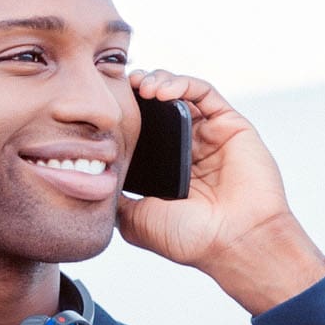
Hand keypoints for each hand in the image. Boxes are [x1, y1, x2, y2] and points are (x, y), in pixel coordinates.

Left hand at [116, 68, 324, 313]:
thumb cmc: (191, 239)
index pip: (143, 132)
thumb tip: (89, 181)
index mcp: (168, 171)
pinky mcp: (231, 125)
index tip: (103, 110)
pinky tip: (162, 92)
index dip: (124, 117)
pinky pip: (204, 92)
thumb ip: (115, 197)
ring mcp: (210, 136)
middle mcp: (189, 150)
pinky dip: (181, 84)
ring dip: (158, 82)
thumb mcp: (135, 221)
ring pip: (180, 94)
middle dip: (137, 93)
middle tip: (118, 88)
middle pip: (159, 108)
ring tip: (139, 86)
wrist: (234, 242)